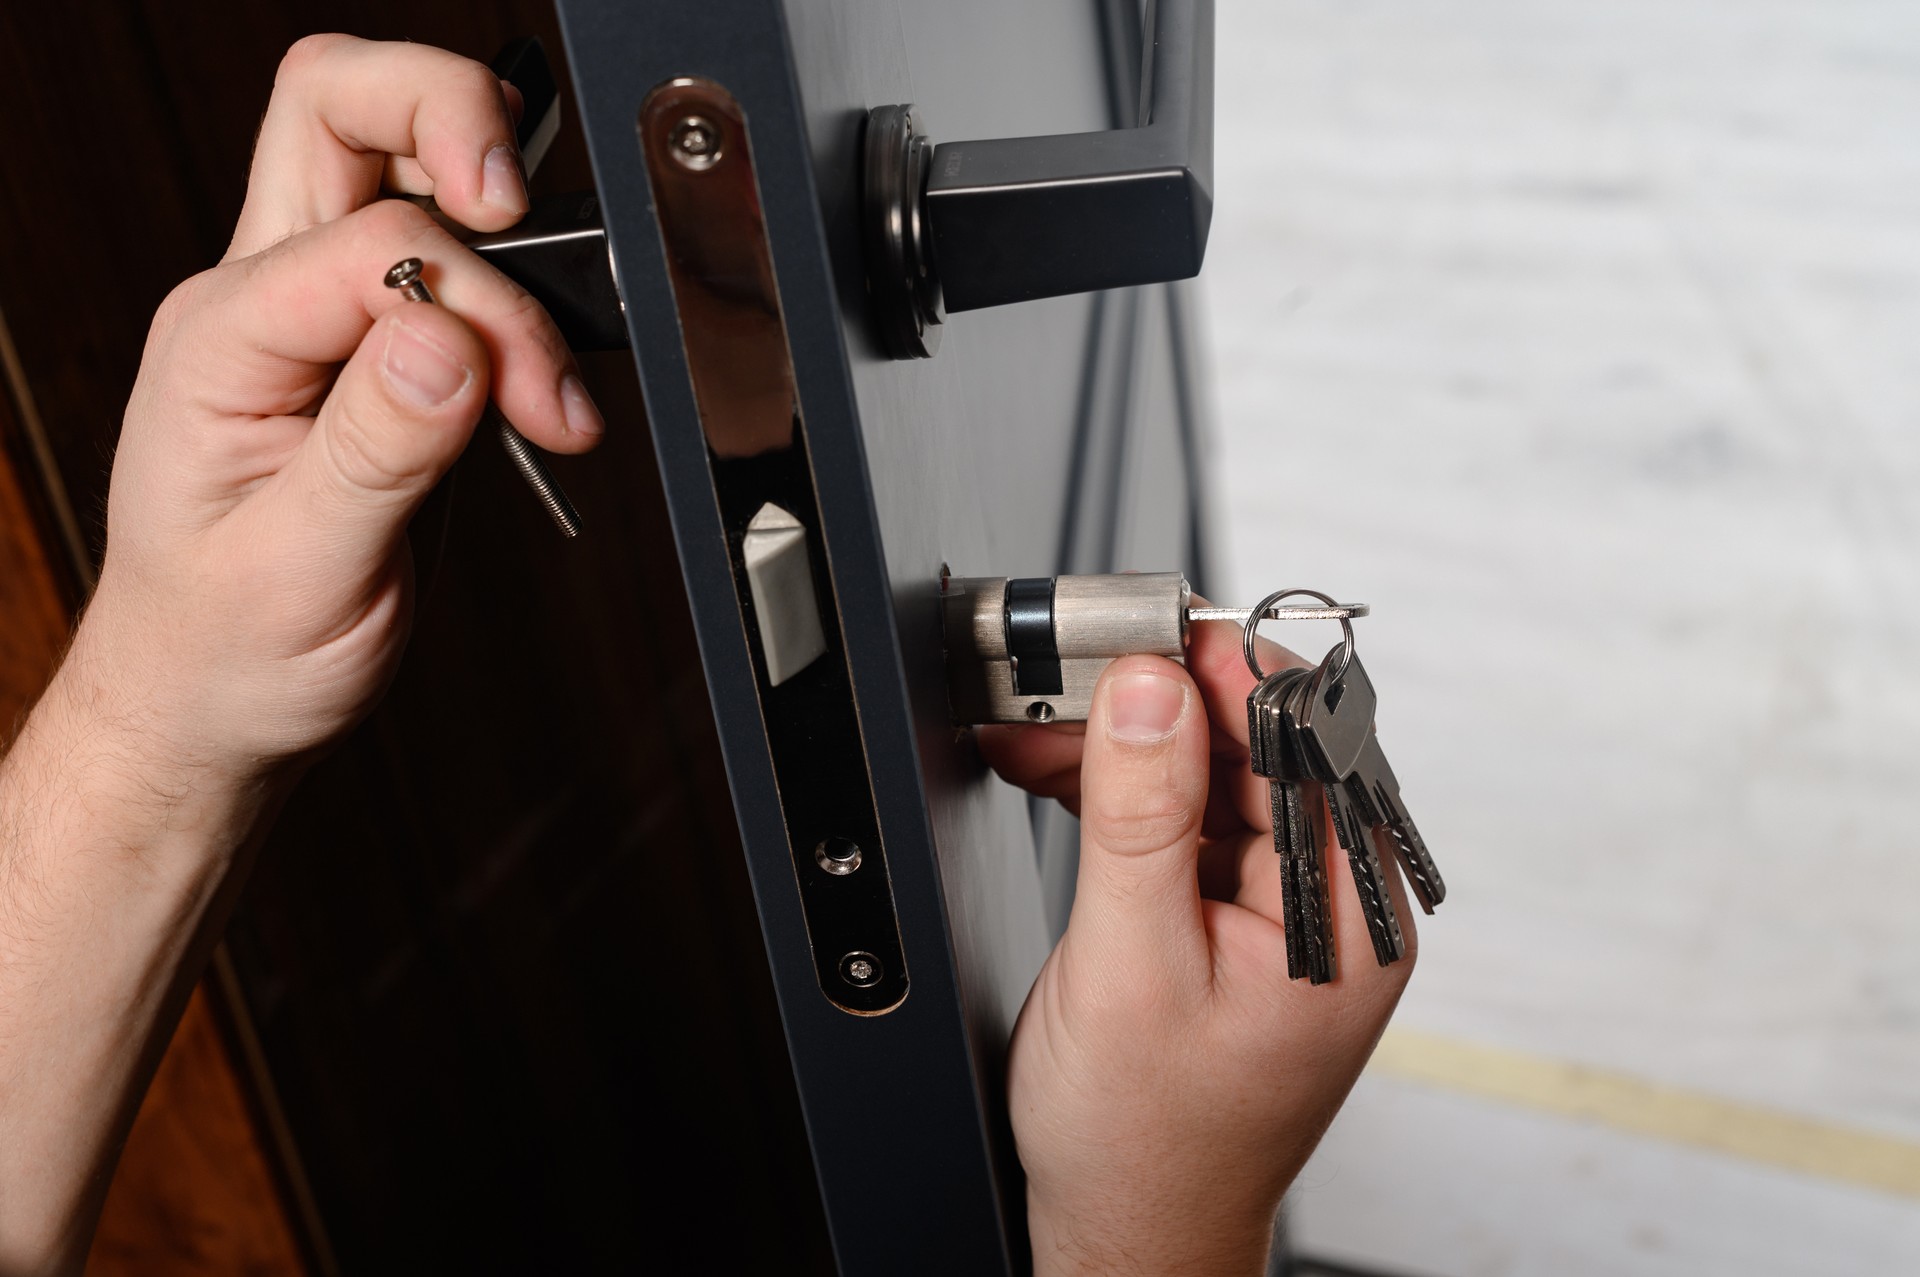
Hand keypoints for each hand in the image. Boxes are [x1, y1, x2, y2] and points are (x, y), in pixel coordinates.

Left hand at [70, 34, 603, 794]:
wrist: (211, 701)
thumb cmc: (228, 649)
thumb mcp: (299, 571)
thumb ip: (374, 448)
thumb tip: (447, 336)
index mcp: (222, 339)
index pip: (372, 241)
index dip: (477, 301)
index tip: (532, 398)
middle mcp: (262, 302)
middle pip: (341, 104)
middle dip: (452, 119)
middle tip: (524, 206)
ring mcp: (317, 317)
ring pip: (399, 162)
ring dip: (504, 230)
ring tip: (553, 375)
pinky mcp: (374, 352)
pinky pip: (454, 266)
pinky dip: (521, 306)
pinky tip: (542, 393)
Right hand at [980, 618, 1417, 1273]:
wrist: (1127, 1229)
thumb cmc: (1148, 1141)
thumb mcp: (1131, 965)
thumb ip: (1141, 817)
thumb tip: (1147, 689)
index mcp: (1349, 919)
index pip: (1309, 744)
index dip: (1229, 672)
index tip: (1148, 630)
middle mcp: (1331, 904)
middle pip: (1259, 748)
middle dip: (1158, 702)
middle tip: (1070, 673)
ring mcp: (1282, 910)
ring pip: (1210, 774)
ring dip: (1125, 742)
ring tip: (1041, 727)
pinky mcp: (1231, 916)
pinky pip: (1181, 819)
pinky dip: (1118, 789)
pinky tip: (1061, 770)